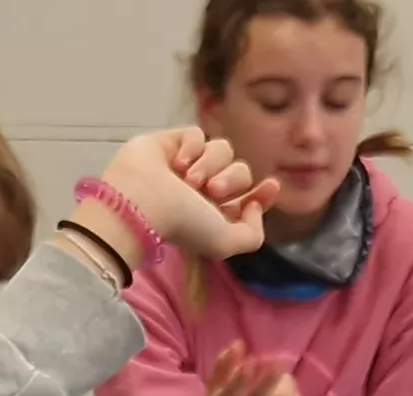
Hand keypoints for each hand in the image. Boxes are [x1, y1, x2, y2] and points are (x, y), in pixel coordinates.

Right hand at [88, 126, 279, 262]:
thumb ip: (252, 234)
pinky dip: (191, 148)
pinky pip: (197, 134)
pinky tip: (177, 163)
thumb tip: (254, 207)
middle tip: (211, 191)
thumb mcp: (225, 243)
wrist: (141, 201)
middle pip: (240, 172)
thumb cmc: (182, 224)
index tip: (271, 185)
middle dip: (232, 180)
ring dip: (210, 164)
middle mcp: (202, 190)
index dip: (262, 193)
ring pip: (222, 150)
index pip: (248, 199)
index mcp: (214, 214)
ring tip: (189, 179)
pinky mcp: (171, 142)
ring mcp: (187, 165)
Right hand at [196, 341, 305, 395]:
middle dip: (274, 376)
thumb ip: (223, 365)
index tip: (257, 359)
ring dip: (288, 384)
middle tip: (280, 362)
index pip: (234, 390)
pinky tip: (291, 394)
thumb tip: (238, 344)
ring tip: (285, 378)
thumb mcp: (214, 390)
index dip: (246, 373)